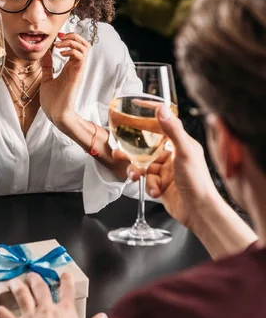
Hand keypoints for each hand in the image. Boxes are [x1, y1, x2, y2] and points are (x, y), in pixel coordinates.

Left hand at [0, 272, 107, 317]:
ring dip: (18, 287)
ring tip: (14, 283)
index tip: (65, 275)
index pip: (67, 290)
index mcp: (66, 312)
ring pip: (23, 296)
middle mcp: (48, 310)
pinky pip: (5, 316)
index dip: (66, 280)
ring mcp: (31, 317)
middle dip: (36, 279)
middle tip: (33, 275)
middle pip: (41, 288)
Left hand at [39, 32, 89, 125]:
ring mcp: (78, 71)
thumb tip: (45, 52)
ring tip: (60, 45)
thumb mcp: (46, 78)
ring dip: (72, 42)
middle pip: (85, 44)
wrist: (55, 114)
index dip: (69, 37)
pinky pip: (81, 57)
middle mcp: (76, 67)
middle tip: (60, 37)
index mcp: (69, 67)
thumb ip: (48, 65)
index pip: (77, 46)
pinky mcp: (77, 75)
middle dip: (74, 36)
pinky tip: (61, 54)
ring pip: (85, 48)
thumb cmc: (52, 100)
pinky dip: (72, 50)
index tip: (57, 37)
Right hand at [114, 104, 218, 231]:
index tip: (135, 106)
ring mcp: (166, 171)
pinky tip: (156, 191)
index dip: (148, 115)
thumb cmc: (197, 181)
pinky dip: (149, 185)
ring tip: (136, 176)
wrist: (198, 211)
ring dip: (139, 172)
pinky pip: (147, 180)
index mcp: (182, 143)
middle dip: (132, 151)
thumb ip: (173, 130)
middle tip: (119, 151)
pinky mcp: (161, 184)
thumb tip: (162, 109)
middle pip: (147, 147)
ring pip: (144, 165)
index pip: (162, 124)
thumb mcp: (184, 151)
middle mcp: (173, 155)